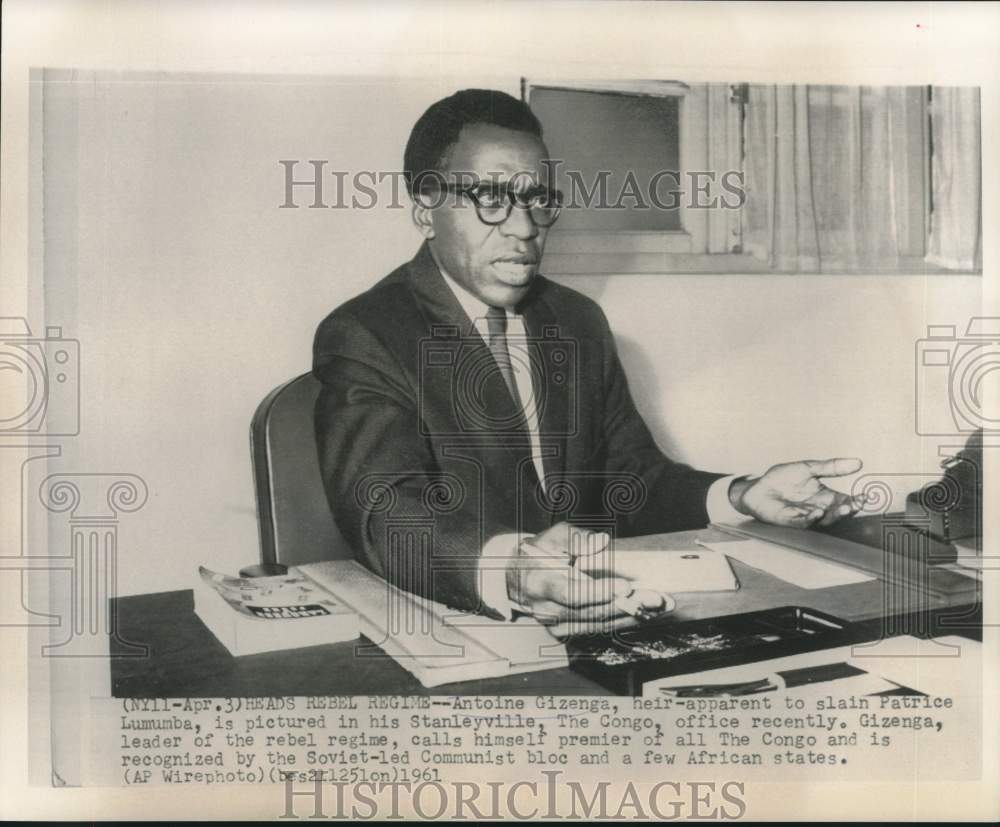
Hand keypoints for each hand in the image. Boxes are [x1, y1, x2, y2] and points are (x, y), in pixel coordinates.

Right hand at [506, 522, 668, 637]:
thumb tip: (602, 542)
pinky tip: (643, 613)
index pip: (571, 592)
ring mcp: (555, 624)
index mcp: (540, 582)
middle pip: (590, 611)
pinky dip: (621, 621)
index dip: (598, 592)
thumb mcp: (554, 535)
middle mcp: (546, 609)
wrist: (518, 577)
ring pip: (597, 623)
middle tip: (655, 597)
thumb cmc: (540, 552)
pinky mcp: (564, 631)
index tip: (625, 587)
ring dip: (630, 615)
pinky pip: (597, 628)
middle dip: (626, 604)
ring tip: (658, 606)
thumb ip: (577, 538)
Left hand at [729, 457, 864, 527]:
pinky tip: (817, 513)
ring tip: (843, 508)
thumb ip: (831, 467)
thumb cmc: (783, 478)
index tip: (865, 496)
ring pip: (823, 520)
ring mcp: (805, 516)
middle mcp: (818, 509)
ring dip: (833, 515)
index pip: (845, 500)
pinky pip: (803, 522)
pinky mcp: (790, 521)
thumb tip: (858, 462)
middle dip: (847, 510)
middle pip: (837, 513)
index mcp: (825, 497)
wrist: (758, 487)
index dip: (855, 500)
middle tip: (855, 504)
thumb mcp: (808, 468)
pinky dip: (811, 519)